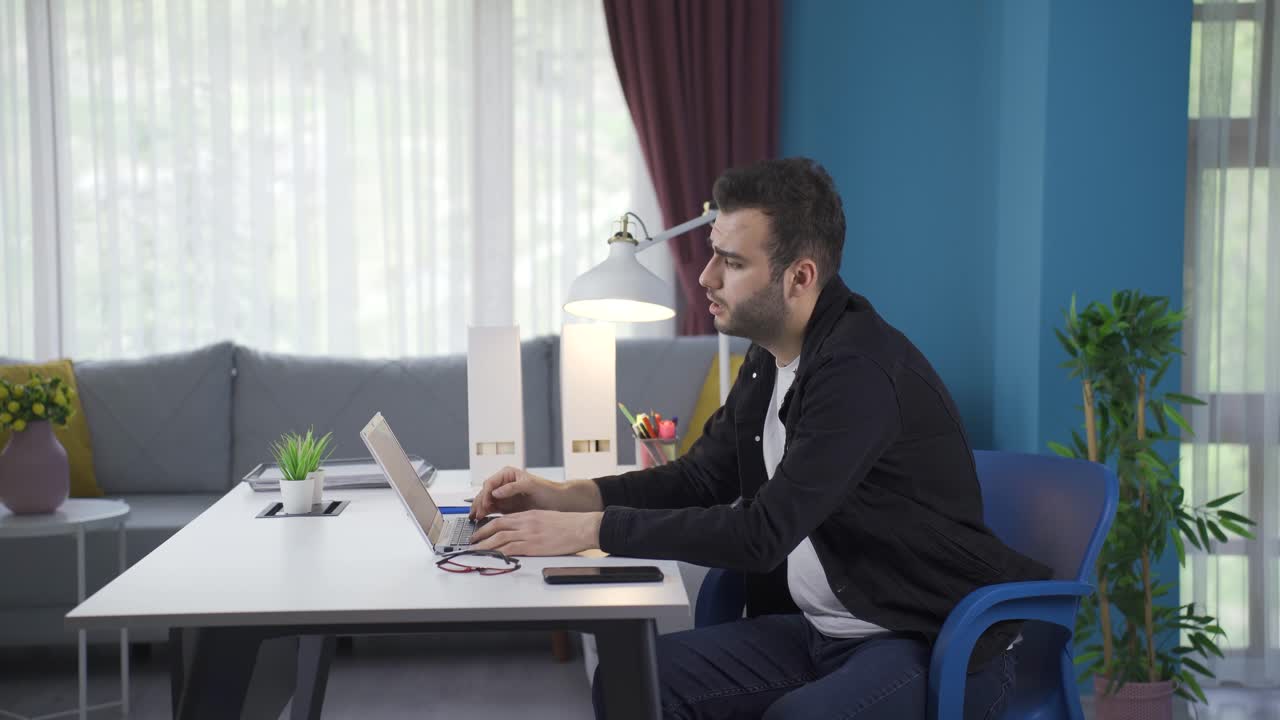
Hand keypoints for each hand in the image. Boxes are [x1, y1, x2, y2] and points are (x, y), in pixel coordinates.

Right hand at [469, 466, 562, 519]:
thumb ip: (512, 487)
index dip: (485, 494)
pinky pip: (491, 509)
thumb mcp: (530, 485)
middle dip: (479, 502)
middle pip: (485, 492)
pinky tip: (481, 519)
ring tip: (475, 518)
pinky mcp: (505, 507)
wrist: (557, 502)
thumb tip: (495, 492)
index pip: (490, 483)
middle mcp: (503, 484)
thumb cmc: (547, 489)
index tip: (486, 504)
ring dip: (479, 509)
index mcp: (507, 474)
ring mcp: (503, 496)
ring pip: (485, 501)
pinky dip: (485, 514)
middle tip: (477, 514)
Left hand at [469, 510, 602, 555]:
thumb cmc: (569, 524)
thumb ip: (532, 522)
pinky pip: (511, 548)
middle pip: (497, 526)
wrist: (581, 527)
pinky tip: (492, 557)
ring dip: (485, 545)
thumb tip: (521, 531)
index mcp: (529, 515)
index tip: (481, 531)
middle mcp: (526, 523)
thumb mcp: (546, 518)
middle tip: (473, 541)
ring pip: (500, 538)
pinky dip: (498, 552)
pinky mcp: (534, 545)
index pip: (503, 519)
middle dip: (482, 534)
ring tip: (476, 551)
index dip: (488, 525)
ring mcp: (529, 534)